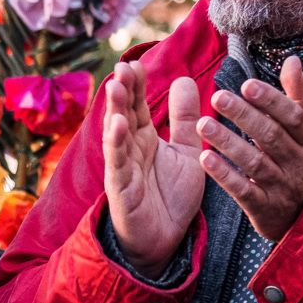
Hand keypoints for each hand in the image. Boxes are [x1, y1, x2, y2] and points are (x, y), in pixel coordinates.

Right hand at [102, 60, 204, 277]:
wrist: (164, 239)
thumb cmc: (171, 197)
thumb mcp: (187, 151)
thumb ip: (185, 119)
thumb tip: (185, 80)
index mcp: (144, 137)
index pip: (138, 104)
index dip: (137, 85)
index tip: (136, 63)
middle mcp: (130, 148)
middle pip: (124, 113)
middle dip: (123, 90)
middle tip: (124, 66)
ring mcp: (123, 166)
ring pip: (117, 133)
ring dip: (115, 110)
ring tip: (117, 87)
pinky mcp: (121, 187)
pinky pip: (118, 162)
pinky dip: (116, 143)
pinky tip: (118, 125)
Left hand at [196, 56, 302, 241]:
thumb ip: (300, 96)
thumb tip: (291, 59)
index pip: (293, 116)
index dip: (271, 100)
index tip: (246, 84)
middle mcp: (301, 163)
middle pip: (272, 136)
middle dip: (244, 116)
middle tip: (217, 97)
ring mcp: (284, 187)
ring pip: (255, 163)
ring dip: (228, 142)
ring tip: (202, 124)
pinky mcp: (267, 209)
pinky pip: (244, 191)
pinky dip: (225, 175)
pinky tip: (205, 159)